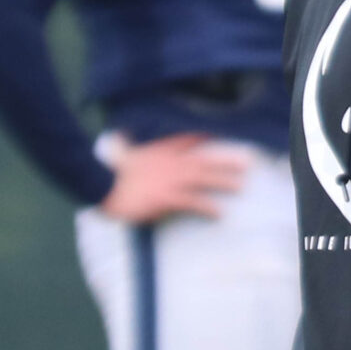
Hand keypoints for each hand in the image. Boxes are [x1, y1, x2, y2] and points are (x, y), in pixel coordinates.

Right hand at [98, 134, 246, 222]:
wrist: (104, 185)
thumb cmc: (109, 173)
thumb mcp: (120, 153)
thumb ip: (124, 145)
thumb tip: (120, 136)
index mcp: (160, 152)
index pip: (185, 142)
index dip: (201, 139)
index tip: (214, 136)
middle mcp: (171, 163)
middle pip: (204, 160)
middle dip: (225, 161)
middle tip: (246, 163)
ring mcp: (171, 180)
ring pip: (204, 178)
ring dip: (223, 181)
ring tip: (240, 186)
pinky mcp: (167, 197)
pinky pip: (193, 202)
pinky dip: (207, 207)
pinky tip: (219, 213)